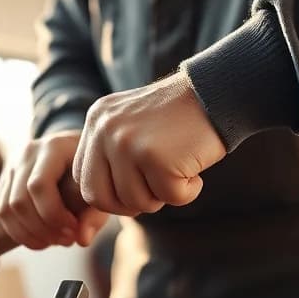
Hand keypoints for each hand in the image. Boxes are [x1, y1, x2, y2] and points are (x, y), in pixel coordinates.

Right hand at [0, 130, 109, 249]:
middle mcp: (27, 153)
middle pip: (19, 201)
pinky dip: (16, 232)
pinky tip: (40, 238)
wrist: (75, 155)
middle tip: (66, 240)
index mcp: (53, 147)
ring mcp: (12, 166)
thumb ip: (94, 216)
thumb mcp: (99, 191)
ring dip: (28, 235)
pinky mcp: (4, 181)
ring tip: (54, 241)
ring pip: (4, 210)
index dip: (54, 215)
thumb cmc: (90, 174)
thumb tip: (81, 240)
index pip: (39, 185)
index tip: (74, 230)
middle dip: (42, 229)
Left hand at [74, 72, 224, 214]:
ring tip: (178, 169)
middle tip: (157, 191)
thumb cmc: (178, 118)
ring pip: (136, 202)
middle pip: (100, 198)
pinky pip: (170, 198)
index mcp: (96, 121)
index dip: (109, 196)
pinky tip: (194, 168)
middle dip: (129, 205)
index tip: (135, 191)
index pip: (82, 180)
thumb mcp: (131, 125)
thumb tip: (98, 202)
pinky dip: (188, 191)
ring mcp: (128, 144)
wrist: (216, 92)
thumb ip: (110, 154)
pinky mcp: (156, 157)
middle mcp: (105, 131)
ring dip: (163, 196)